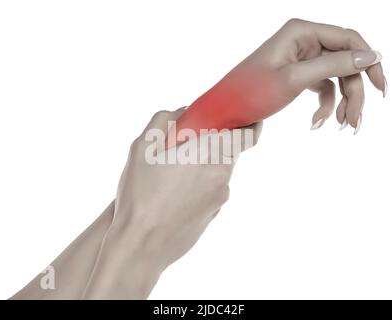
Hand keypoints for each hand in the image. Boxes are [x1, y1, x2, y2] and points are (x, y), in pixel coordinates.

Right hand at [114, 108, 261, 267]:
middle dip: (213, 144)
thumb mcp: (142, 149)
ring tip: (173, 175)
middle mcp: (221, 175)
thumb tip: (182, 112)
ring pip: (219, 171)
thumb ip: (164, 121)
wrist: (141, 245)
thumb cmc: (140, 196)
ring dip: (204, 166)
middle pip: (228, 151)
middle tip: (187, 145)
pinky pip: (213, 191)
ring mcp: (220, 197)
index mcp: (208, 153)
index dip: (251, 125)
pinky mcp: (215, 213)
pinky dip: (201, 186)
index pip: (246, 134)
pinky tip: (175, 195)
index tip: (246, 119)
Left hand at [172, 19, 385, 139]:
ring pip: (335, 78)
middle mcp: (303, 41)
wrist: (223, 112)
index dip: (368, 61)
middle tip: (355, 121)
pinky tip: (317, 123)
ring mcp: (300, 59)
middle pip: (344, 62)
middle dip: (353, 92)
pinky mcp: (296, 76)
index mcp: (301, 32)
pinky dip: (324, 105)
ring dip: (342, 102)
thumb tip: (371, 55)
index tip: (381, 89)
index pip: (348, 39)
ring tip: (340, 126)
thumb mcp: (294, 79)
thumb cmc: (250, 92)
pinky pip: (321, 88)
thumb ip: (334, 65)